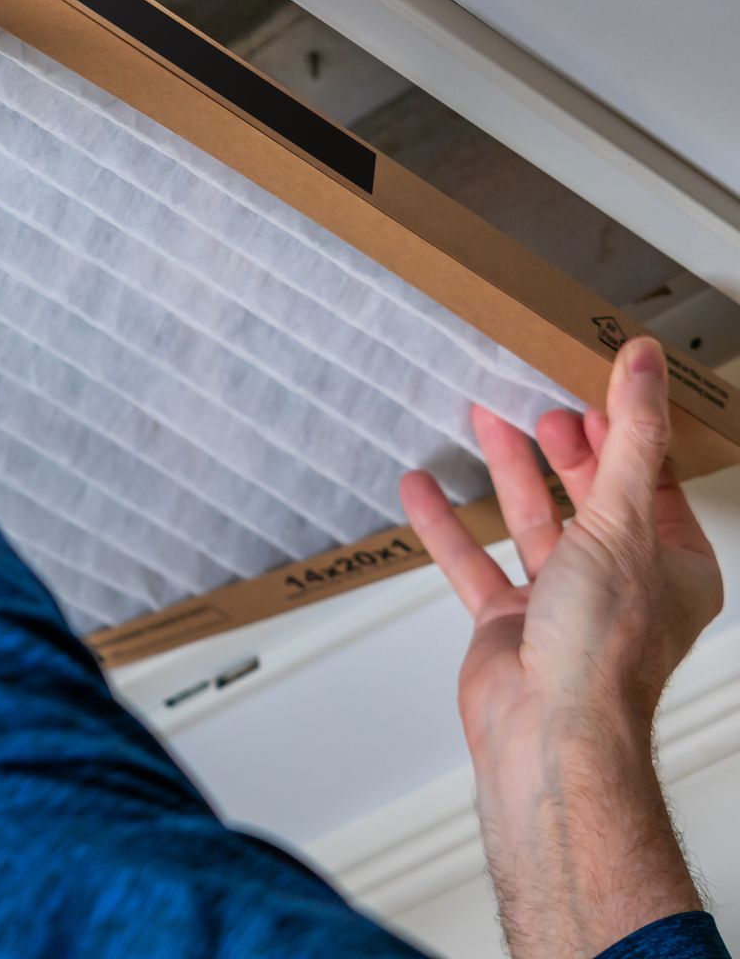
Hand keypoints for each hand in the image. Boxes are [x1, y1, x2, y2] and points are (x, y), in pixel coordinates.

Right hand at [402, 336, 722, 957]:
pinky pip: (474, 560)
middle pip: (590, 495)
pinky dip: (446, 523)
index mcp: (674, 565)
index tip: (595, 381)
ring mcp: (562, 603)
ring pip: (532, 521)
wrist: (549, 731)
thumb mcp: (623, 519)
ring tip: (480, 416)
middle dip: (562, 445)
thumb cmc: (602, 647)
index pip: (652, 478)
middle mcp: (622, 583)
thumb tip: (643, 364)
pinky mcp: (507, 622)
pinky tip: (422, 488)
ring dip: (506, 470)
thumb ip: (628, 437)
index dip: (623, 428)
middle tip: (535, 396)